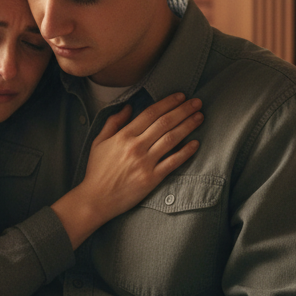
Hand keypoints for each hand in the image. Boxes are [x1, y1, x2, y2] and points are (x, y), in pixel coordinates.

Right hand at [51, 93, 202, 248]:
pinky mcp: (151, 179)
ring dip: (188, 126)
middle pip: (165, 123)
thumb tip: (128, 107)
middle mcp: (136, 147)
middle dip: (183, 110)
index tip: (180, 96)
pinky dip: (186, 152)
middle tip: (197, 102)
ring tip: (200, 117)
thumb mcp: (99, 142)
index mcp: (123, 136)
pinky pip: (172, 162)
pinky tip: (195, 143)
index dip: (168, 103)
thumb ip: (113, 122)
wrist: (96, 199)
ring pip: (171, 139)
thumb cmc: (97, 171)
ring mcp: (145, 163)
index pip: (150, 113)